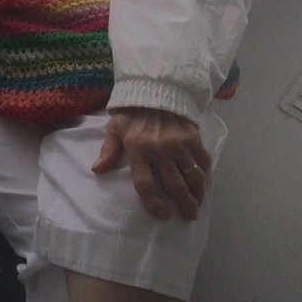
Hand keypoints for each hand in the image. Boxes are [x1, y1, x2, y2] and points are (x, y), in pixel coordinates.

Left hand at [93, 108, 210, 221]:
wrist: (154, 86)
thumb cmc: (132, 111)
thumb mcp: (115, 128)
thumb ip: (109, 150)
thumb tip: (97, 170)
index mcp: (136, 149)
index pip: (144, 184)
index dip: (153, 203)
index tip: (163, 214)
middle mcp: (158, 149)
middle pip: (174, 185)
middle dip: (184, 204)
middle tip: (190, 215)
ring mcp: (177, 143)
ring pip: (192, 176)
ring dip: (197, 192)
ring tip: (198, 201)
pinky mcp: (192, 136)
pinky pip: (202, 159)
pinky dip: (204, 170)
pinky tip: (201, 176)